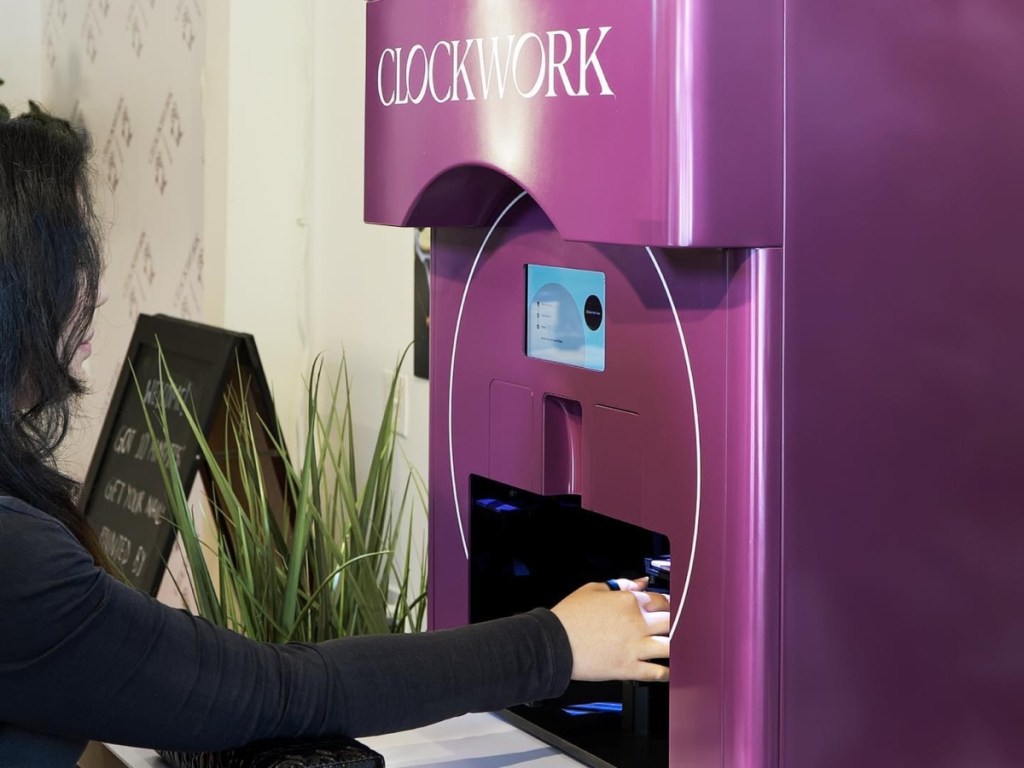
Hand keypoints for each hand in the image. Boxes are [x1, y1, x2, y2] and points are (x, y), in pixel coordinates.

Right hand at [550, 578, 669, 682]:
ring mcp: (634, 647)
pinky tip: (670, 670)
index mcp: (628, 601)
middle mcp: (636, 623)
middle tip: (677, 625)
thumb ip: (621, 584)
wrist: (554, 643)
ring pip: (669, 646)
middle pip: (671, 621)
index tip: (671, 607)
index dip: (669, 603)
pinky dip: (667, 672)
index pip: (661, 599)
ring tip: (676, 646)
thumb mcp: (593, 589)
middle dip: (677, 622)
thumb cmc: (569, 617)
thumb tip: (641, 583)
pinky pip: (657, 672)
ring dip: (675, 646)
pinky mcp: (629, 668)